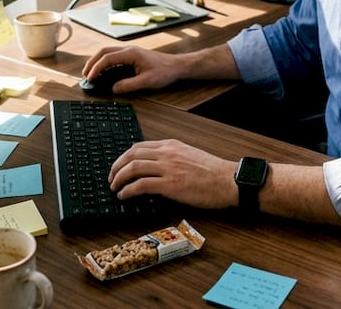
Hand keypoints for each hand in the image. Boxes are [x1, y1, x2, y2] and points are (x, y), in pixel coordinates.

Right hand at [81, 46, 182, 94]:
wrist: (177, 66)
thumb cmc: (165, 71)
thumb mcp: (147, 82)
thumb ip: (129, 85)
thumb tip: (114, 89)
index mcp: (131, 53)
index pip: (107, 58)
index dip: (96, 68)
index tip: (90, 78)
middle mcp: (129, 49)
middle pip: (104, 51)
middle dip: (92, 62)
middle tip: (85, 74)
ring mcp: (131, 51)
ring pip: (108, 52)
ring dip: (98, 60)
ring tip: (91, 72)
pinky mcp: (133, 55)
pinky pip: (114, 55)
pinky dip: (105, 61)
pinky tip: (104, 70)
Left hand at [108, 139, 237, 208]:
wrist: (229, 180)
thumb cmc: (214, 172)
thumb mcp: (190, 155)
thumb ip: (173, 157)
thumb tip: (156, 166)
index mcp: (172, 145)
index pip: (139, 146)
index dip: (124, 156)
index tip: (118, 166)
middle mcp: (167, 153)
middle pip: (131, 154)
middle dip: (116, 166)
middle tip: (111, 177)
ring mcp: (168, 168)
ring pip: (133, 168)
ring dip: (119, 178)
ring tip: (114, 188)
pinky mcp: (170, 185)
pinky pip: (141, 185)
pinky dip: (128, 190)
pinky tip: (124, 196)